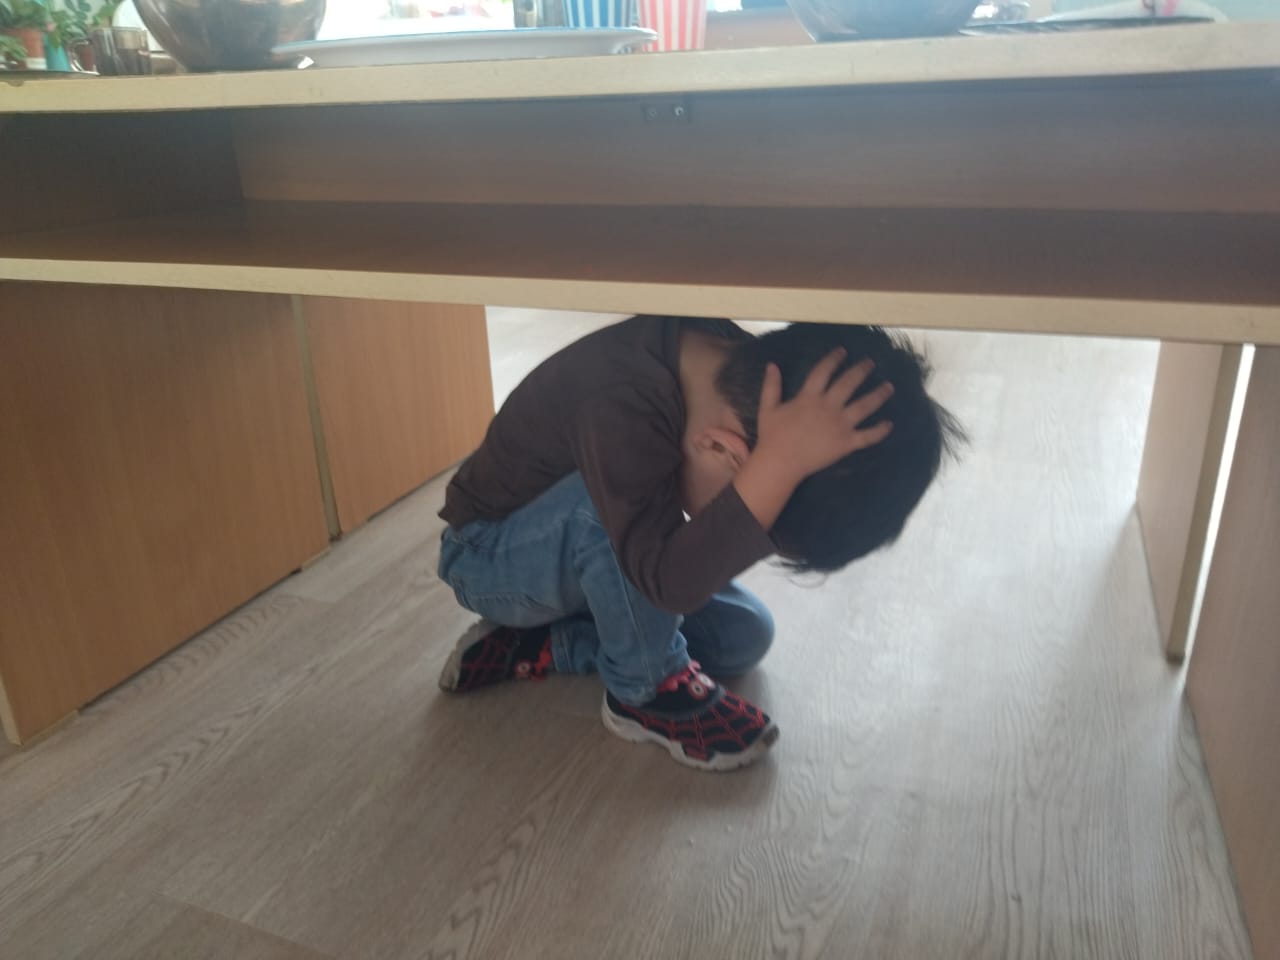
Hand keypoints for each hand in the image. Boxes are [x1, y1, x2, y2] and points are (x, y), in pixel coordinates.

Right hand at [732, 348, 892, 531]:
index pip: (824, 371)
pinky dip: (880, 431)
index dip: (834, 359)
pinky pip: (867, 436)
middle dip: (861, 370)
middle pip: (849, 383)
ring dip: (878, 395)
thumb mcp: (768, 408)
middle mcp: (828, 407)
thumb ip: (771, 386)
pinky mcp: (846, 443)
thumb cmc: (772, 436)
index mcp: (809, 397)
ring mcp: (840, 425)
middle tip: (871, 363)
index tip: (843, 351)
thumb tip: (772, 365)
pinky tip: (889, 424)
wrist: (780, 463)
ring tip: (889, 387)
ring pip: (864, 406)